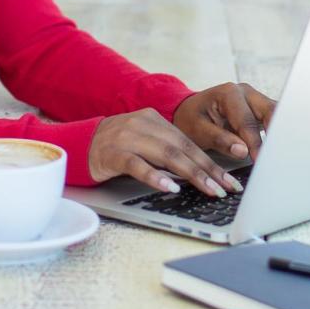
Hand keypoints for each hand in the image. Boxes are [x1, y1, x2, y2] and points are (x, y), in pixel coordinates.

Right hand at [88, 108, 241, 196]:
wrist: (80, 143)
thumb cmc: (117, 147)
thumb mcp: (146, 141)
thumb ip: (169, 151)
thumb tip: (203, 173)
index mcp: (156, 119)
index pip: (190, 143)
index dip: (212, 163)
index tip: (229, 181)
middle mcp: (144, 125)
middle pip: (183, 149)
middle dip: (208, 171)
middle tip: (226, 188)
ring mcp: (128, 137)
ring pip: (166, 155)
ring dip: (191, 175)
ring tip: (208, 189)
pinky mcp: (113, 153)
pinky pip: (137, 165)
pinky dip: (156, 177)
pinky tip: (170, 188)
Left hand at [173, 82, 275, 161]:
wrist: (187, 113)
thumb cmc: (191, 120)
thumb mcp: (198, 131)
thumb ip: (220, 140)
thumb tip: (243, 151)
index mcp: (229, 93)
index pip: (247, 121)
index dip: (255, 143)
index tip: (259, 160)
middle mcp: (245, 92)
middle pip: (270, 111)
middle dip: (275, 133)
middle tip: (277, 156)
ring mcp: (254, 99)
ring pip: (275, 114)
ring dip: (278, 133)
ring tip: (279, 153)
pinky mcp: (258, 109)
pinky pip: (272, 119)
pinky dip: (275, 133)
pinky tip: (276, 149)